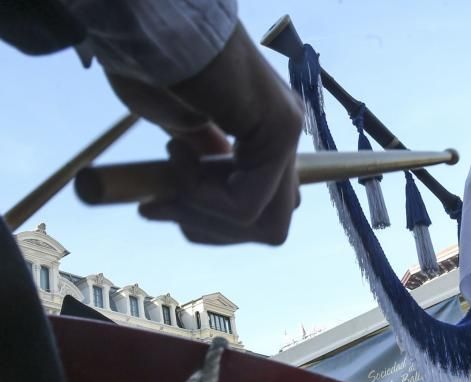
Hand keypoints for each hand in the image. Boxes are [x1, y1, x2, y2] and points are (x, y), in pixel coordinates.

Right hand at [106, 23, 302, 244]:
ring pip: (264, 224)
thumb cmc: (150, 69)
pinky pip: (246, 203)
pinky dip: (201, 195)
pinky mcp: (282, 127)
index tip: (154, 206)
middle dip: (208, 229)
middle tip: (156, 205)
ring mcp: (289, 131)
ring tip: (169, 171)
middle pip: (269, 228)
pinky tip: (177, 152)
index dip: (207, 225)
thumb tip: (206, 199)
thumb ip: (206, 169)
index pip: (258, 213)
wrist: (144, 27)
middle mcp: (285, 135)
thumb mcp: (180, 135)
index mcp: (264, 137)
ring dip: (203, 214)